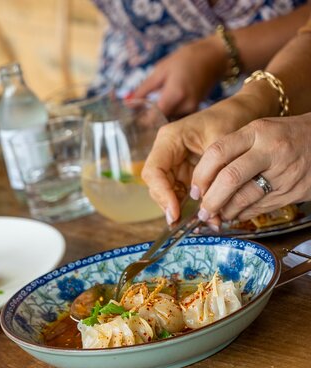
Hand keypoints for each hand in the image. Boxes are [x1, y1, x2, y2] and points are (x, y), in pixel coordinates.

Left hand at [132, 35, 226, 117]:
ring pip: (170, 121)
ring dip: (159, 118)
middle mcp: (185, 106)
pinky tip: (163, 107)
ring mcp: (192, 109)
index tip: (131, 119)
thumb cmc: (186, 58)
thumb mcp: (161, 70)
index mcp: (175, 95)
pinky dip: (169, 114)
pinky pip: (178, 117)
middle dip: (148, 120)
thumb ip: (143, 89)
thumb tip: (127, 103)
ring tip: (148, 110)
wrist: (216, 56)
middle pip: (161, 122)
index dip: (141, 121)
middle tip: (136, 116)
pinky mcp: (196, 110)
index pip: (153, 118)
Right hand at [142, 91, 273, 223]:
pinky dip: (192, 205)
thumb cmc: (232, 119)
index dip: (162, 194)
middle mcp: (166, 152)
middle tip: (185, 224)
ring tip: (202, 222)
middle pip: (157, 185)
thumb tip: (207, 208)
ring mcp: (174, 162)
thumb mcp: (223, 144)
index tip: (175, 212)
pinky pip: (182, 192)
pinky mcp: (185, 171)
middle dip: (170, 205)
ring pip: (167, 192)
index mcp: (168, 139)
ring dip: (181, 208)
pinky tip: (207, 215)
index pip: (154, 171)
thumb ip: (213, 175)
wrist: (246, 110)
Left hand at [190, 113, 310, 221]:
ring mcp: (284, 172)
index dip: (201, 175)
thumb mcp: (260, 131)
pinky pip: (260, 207)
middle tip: (203, 211)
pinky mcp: (293, 191)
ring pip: (245, 198)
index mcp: (257, 132)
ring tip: (218, 214)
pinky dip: (243, 214)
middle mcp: (270, 151)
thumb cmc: (285, 136)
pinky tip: (236, 214)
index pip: (218, 152)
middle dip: (211, 199)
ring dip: (226, 211)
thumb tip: (202, 181)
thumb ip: (233, 150)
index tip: (195, 189)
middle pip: (230, 178)